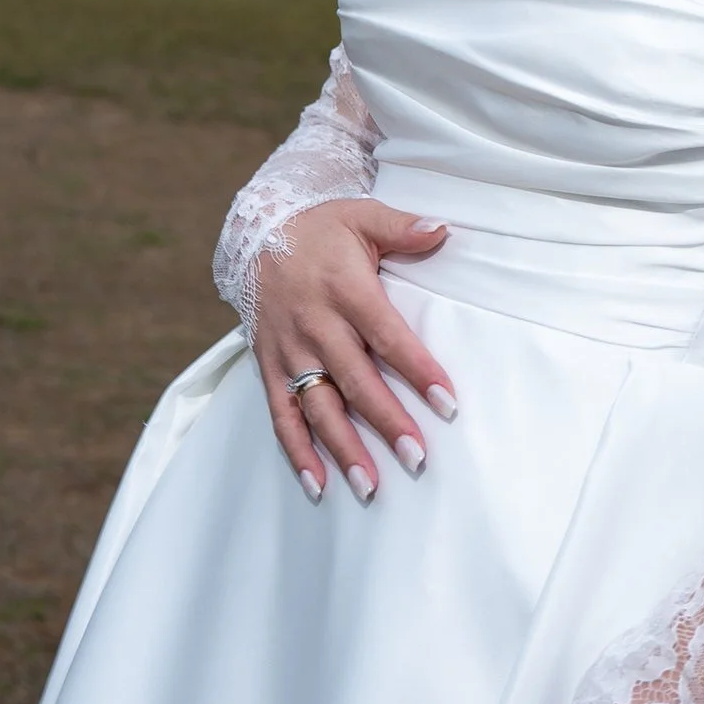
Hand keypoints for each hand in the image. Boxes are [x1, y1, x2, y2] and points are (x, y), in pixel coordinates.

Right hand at [254, 198, 452, 502]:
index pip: (388, 336)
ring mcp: (289, 350)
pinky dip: (297, 451)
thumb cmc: (321, 228)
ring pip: (318, 407)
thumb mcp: (362, 216)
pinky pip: (281, 415)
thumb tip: (443, 229)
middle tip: (417, 457)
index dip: (418, 370)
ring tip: (371, 487)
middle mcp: (315, 325)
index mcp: (345, 290)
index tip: (448, 402)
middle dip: (387, 421)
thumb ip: (403, 227)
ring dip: (343, 449)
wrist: (255, 230)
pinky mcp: (269, 366)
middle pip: (355, 380)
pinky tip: (318, 484)